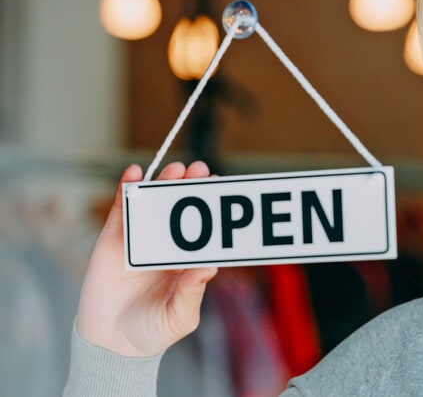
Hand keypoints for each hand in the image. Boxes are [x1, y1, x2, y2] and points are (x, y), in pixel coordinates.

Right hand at [76, 161, 218, 356]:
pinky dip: (126, 190)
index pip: (202, 227)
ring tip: (175, 169)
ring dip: (163, 183)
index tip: (221, 187)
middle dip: (190, 187)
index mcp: (187, 259)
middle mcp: (166, 245)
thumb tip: (211, 266)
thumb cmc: (152, 332)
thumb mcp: (179, 317)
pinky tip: (134, 173)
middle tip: (200, 169)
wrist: (109, 344)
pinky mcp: (113, 241)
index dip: (211, 207)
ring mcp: (140, 240)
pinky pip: (121, 211)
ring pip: (153, 203)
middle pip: (180, 208)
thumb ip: (193, 292)